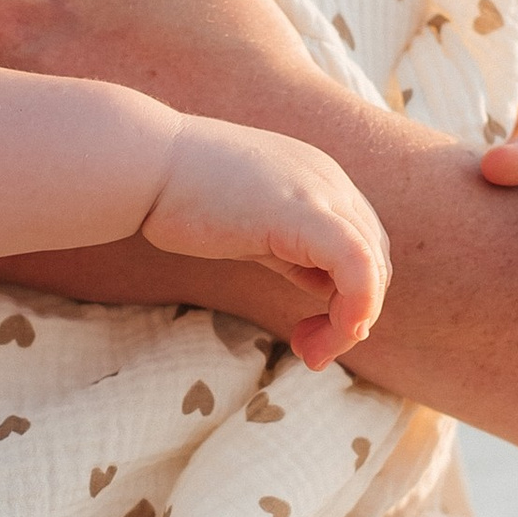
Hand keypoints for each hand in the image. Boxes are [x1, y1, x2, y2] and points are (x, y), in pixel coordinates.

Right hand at [140, 114, 387, 365]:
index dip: (349, 295)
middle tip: (311, 351)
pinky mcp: (303, 213)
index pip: (362, 243)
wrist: (142, 165)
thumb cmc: (178, 193)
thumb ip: (290, 248)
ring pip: (373, 267)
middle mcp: (330, 179)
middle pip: (375, 258)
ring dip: (351, 321)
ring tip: (310, 351)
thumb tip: (318, 284)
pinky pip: (356, 266)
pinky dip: (355, 306)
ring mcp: (320, 192)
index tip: (310, 331)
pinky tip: (323, 335)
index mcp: (318, 177)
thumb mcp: (251, 224)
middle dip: (354, 314)